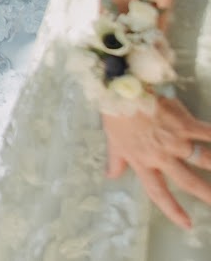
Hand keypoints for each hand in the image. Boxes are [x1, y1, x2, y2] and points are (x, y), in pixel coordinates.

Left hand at [103, 97, 210, 228]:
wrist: (119, 88)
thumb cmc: (116, 113)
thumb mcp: (112, 140)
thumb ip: (115, 159)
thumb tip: (111, 175)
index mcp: (142, 161)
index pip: (157, 192)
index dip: (172, 209)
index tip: (186, 223)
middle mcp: (160, 155)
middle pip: (188, 182)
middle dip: (207, 195)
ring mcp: (175, 140)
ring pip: (205, 160)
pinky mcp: (184, 123)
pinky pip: (208, 133)